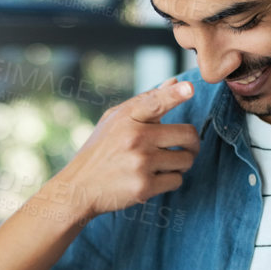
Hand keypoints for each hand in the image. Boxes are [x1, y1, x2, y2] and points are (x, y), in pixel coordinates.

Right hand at [45, 79, 197, 223]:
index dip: (175, 94)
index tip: (190, 88)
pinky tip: (153, 178)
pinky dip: (170, 180)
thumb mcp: (115, 120)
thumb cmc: (101, 150)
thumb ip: (147, 101)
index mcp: (127, 117)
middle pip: (187, 135)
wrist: (78, 188)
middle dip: (192, 143)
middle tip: (186, 148)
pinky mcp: (144, 187)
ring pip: (186, 160)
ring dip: (181, 164)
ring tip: (163, 164)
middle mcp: (135, 138)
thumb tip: (176, 82)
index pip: (156, 101)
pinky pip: (177, 180)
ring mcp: (140, 163)